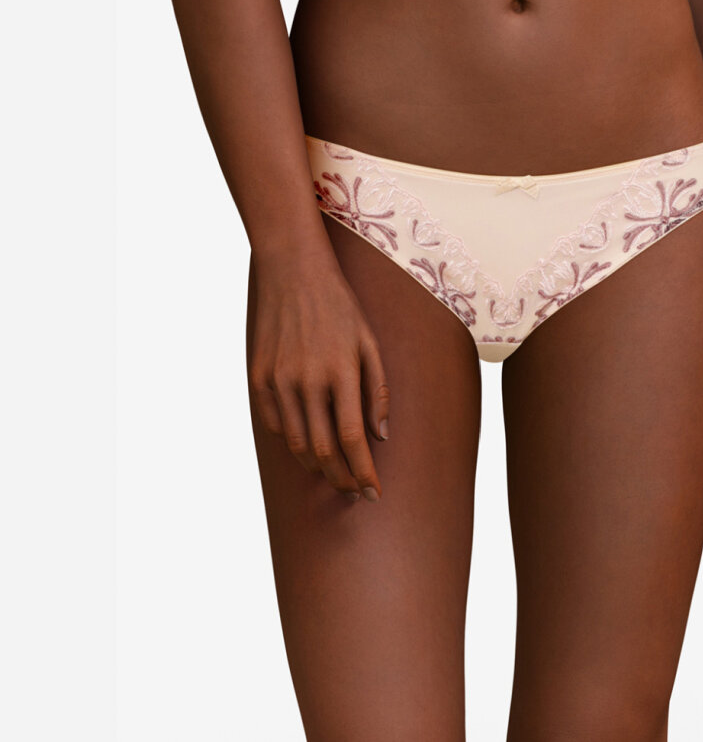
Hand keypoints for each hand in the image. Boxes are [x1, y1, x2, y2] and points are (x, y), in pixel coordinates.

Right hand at [246, 248, 390, 502]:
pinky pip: (275, 423)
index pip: (353, 438)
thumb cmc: (339, 306)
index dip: (364, 472)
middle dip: (342, 478)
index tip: (374, 491)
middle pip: (323, 450)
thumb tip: (381, 437)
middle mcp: (306, 380)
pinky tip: (307, 444)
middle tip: (355, 492)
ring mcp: (278, 380)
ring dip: (317, 466)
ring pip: (296, 443)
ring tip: (334, 473)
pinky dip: (291, 441)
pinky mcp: (258, 377)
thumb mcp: (369, 342)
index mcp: (340, 371)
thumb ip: (377, 391)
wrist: (292, 271)